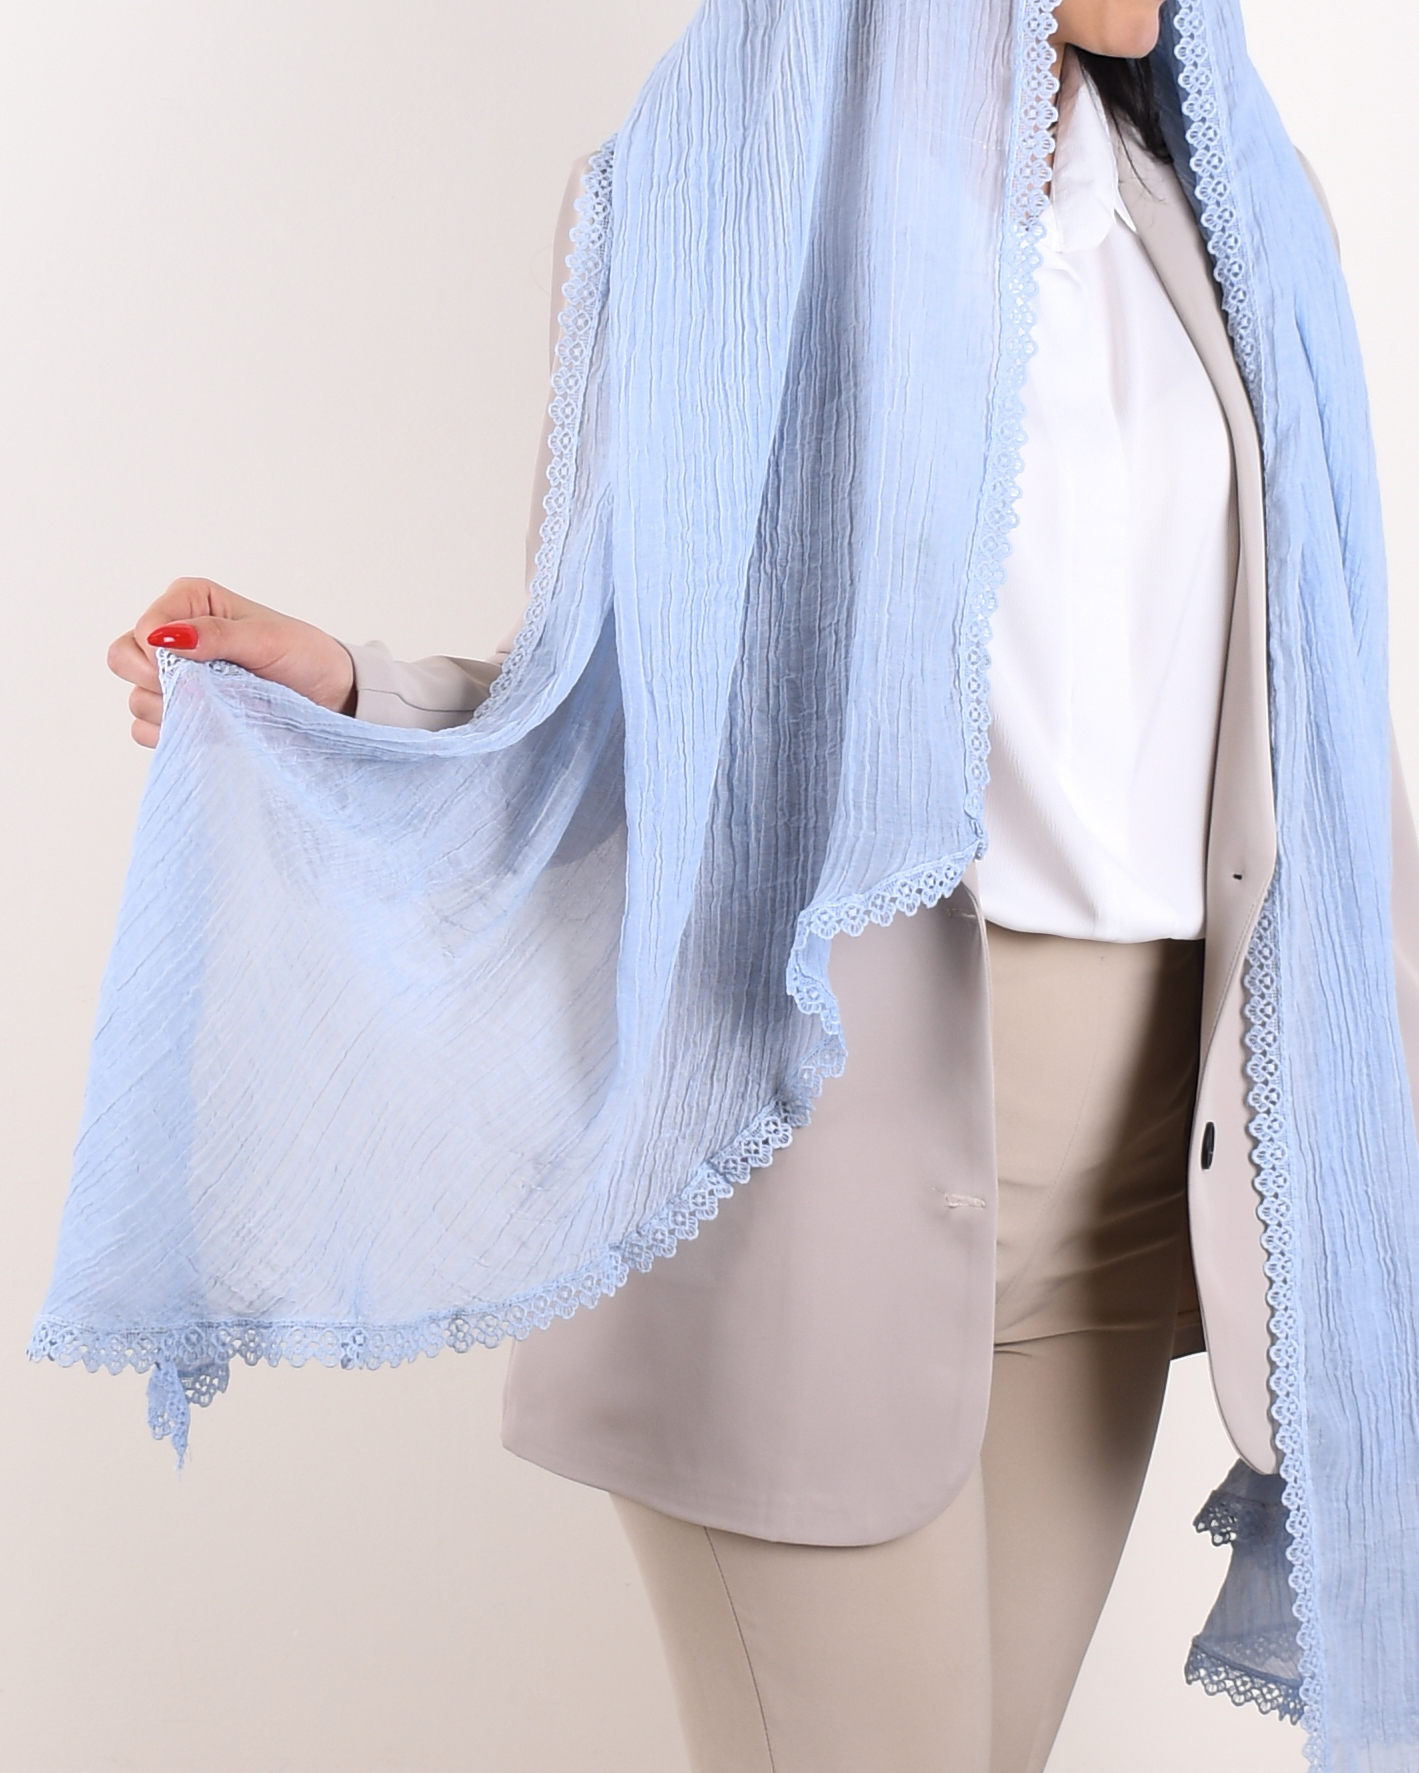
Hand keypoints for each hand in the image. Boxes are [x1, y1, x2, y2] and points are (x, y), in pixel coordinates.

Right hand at [109, 578, 355, 747]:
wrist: (331, 698)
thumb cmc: (306, 658)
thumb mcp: (268, 639)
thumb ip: (217, 634)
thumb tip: (165, 637)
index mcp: (189, 602)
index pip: (142, 627)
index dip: (158, 651)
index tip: (197, 666)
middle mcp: (174, 637)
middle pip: (123, 659)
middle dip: (158, 682)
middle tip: (204, 690)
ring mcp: (174, 679)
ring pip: (136, 699)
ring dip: (175, 711)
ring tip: (222, 707)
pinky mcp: (179, 715)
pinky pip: (147, 731)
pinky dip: (174, 735)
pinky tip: (210, 728)